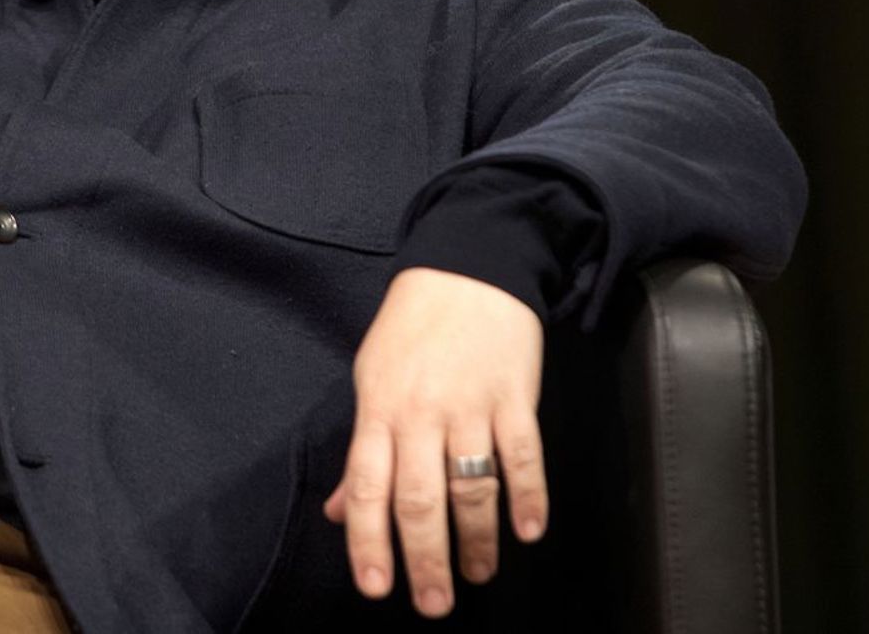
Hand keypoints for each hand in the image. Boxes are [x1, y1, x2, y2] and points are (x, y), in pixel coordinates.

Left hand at [324, 268, 546, 618]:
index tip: (376, 587)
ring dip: (478, 540)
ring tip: (478, 573)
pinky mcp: (515, 395)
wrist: (467, 267)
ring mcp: (470, 404)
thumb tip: (338, 512)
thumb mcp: (371, 380)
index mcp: (378, 410)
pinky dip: (529, 497)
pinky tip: (529, 531)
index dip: (368, 541)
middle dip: (426, 560)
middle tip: (434, 603)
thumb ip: (362, 451)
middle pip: (420, 499)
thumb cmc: (412, 329)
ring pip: (473, 486)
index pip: (366, 487)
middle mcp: (420, 413)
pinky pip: (523, 455)